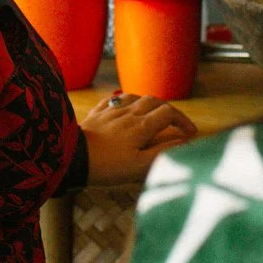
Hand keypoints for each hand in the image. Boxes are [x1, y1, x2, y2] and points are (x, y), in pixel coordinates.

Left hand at [81, 91, 197, 184]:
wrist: (72, 158)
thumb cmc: (107, 166)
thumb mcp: (139, 166)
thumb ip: (162, 152)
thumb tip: (184, 142)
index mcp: (142, 125)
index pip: (169, 113)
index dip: (183, 121)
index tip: (190, 133)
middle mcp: (128, 113)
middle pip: (154, 101)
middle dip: (168, 109)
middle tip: (175, 123)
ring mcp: (111, 111)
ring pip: (135, 97)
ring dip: (148, 103)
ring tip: (153, 114)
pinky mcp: (96, 113)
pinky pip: (113, 99)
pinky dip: (125, 101)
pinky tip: (124, 107)